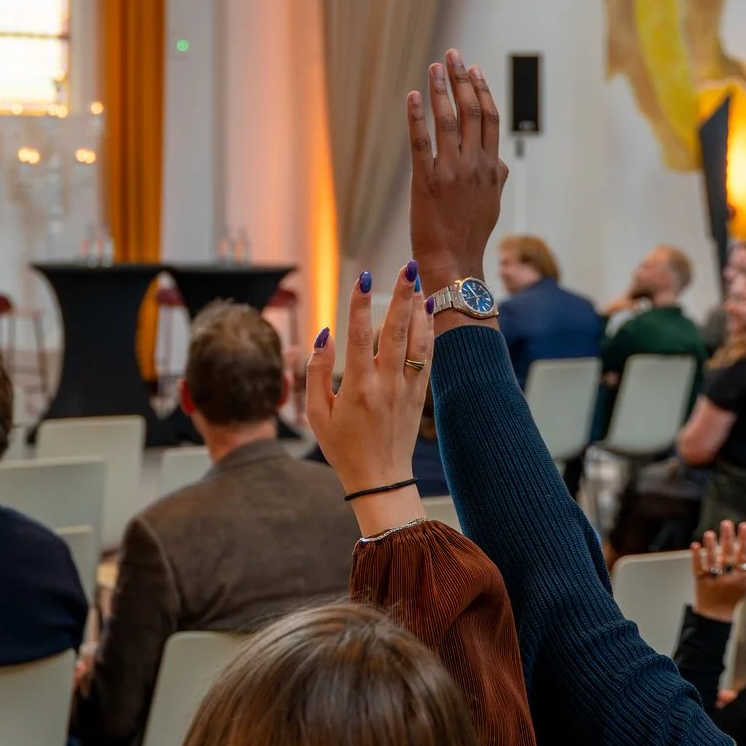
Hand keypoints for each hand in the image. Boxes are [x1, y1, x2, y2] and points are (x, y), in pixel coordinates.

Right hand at [305, 262, 433, 537]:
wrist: (380, 479)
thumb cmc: (342, 447)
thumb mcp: (316, 414)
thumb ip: (317, 372)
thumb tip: (324, 335)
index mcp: (358, 387)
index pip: (361, 336)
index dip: (362, 304)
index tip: (364, 277)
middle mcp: (386, 383)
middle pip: (396, 330)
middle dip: (402, 295)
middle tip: (408, 266)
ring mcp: (407, 388)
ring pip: (417, 340)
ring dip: (418, 307)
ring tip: (419, 280)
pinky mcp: (419, 395)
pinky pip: (427, 356)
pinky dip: (429, 331)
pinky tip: (428, 311)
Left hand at [408, 50, 506, 309]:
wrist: (453, 261)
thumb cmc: (471, 233)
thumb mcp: (492, 203)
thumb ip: (496, 178)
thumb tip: (501, 162)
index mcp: (491, 167)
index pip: (489, 118)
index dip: (481, 91)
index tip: (473, 70)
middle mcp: (474, 164)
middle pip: (471, 111)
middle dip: (461, 79)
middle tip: (452, 55)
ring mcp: (451, 171)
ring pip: (448, 120)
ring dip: (440, 90)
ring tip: (434, 67)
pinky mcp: (426, 180)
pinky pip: (420, 141)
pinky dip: (416, 115)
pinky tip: (411, 96)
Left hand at [689, 521, 745, 621]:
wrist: (717, 613)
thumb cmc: (735, 594)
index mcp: (743, 577)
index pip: (745, 556)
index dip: (745, 540)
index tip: (744, 526)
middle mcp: (729, 579)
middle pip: (729, 556)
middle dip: (728, 539)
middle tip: (727, 523)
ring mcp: (714, 580)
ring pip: (712, 562)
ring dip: (711, 547)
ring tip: (710, 534)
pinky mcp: (701, 582)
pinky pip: (698, 568)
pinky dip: (696, 558)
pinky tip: (695, 546)